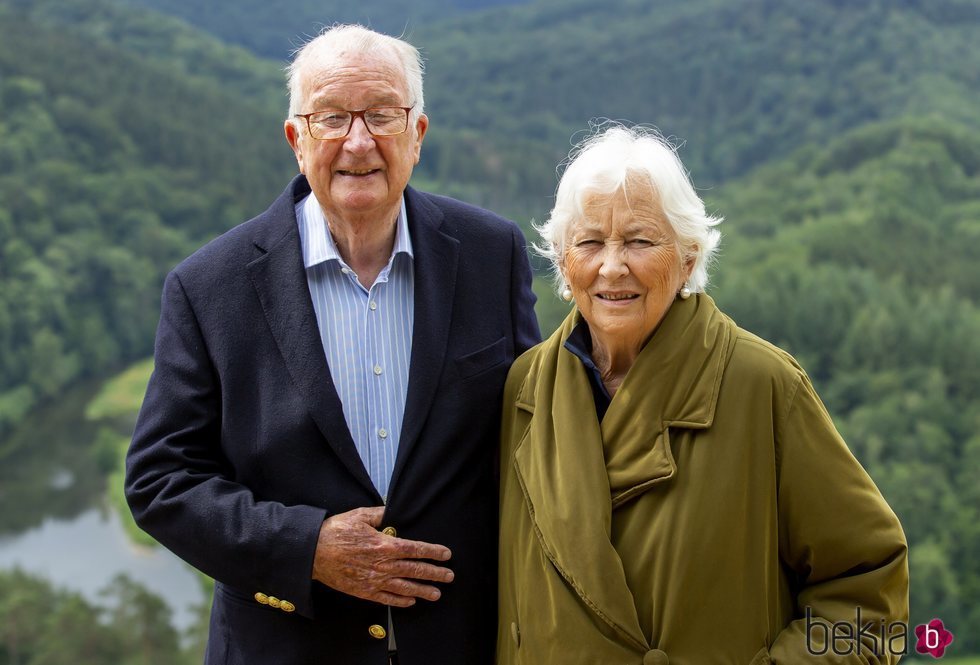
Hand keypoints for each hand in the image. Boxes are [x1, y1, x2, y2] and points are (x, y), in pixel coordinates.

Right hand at [311, 506, 453, 606]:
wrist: (312, 552)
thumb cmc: (335, 532)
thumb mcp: (359, 515)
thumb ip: (380, 514)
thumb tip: (393, 512)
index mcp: (383, 545)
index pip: (415, 549)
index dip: (433, 552)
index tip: (446, 554)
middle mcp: (382, 565)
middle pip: (415, 570)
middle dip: (435, 573)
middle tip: (449, 576)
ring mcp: (374, 581)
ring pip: (405, 588)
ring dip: (423, 590)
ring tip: (437, 593)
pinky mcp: (363, 591)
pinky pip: (387, 599)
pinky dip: (400, 601)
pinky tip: (410, 602)